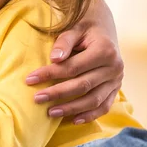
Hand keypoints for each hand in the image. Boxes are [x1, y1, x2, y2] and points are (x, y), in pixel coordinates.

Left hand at [25, 0, 123, 123]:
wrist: (104, 26)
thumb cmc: (84, 26)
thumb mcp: (74, 27)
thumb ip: (64, 42)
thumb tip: (54, 59)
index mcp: (105, 50)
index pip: (73, 67)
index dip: (51, 74)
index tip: (30, 79)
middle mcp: (115, 67)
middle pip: (82, 85)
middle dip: (57, 93)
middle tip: (36, 98)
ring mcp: (117, 80)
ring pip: (94, 100)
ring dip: (71, 108)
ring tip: (50, 112)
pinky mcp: (116, 88)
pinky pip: (104, 106)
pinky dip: (90, 115)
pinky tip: (73, 120)